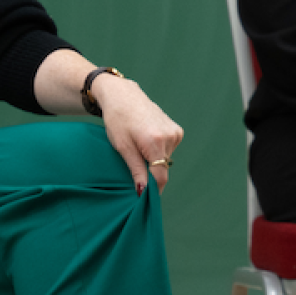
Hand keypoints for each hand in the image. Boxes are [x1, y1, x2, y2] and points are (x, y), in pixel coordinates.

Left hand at [94, 77, 184, 193]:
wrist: (123, 95)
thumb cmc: (117, 119)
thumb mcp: (123, 147)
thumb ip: (135, 170)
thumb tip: (143, 192)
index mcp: (155, 141)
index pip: (160, 176)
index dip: (152, 190)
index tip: (144, 199)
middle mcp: (170, 137)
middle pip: (162, 169)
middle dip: (149, 173)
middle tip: (133, 165)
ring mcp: (175, 133)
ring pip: (165, 160)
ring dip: (153, 161)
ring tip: (138, 147)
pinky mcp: (177, 130)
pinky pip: (168, 150)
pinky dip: (158, 151)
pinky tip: (146, 140)